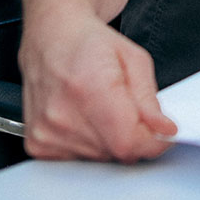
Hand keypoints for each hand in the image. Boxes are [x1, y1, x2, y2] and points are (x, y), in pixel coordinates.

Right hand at [19, 6, 175, 161]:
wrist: (51, 38)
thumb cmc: (90, 44)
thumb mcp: (135, 59)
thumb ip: (150, 99)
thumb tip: (163, 129)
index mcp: (90, 89)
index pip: (127, 142)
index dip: (152, 142)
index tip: (162, 134)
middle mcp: (62, 114)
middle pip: (115, 153)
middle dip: (133, 137)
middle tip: (129, 111)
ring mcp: (45, 132)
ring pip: (99, 159)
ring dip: (110, 141)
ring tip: (102, 110)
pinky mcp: (37, 144)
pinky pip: (77, 160)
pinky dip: (90, 145)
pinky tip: (85, 119)